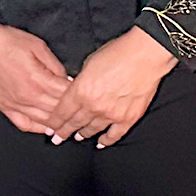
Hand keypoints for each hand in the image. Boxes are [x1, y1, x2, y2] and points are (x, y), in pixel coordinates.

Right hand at [0, 23, 70, 132]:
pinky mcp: (5, 107)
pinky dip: (38, 128)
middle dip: (71, 110)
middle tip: (80, 109)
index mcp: (37, 80)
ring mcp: (15, 104)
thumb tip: (66, 80)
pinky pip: (24, 124)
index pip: (65, 95)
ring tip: (69, 121)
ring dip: (58, 123)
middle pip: (57, 111)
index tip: (84, 93)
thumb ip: (55, 66)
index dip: (77, 95)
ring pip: (44, 121)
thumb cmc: (7, 41)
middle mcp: (27, 96)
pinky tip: (46, 127)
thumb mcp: (39, 47)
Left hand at [46, 27, 177, 147]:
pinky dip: (106, 140)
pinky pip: (114, 135)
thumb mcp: (89, 63)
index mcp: (80, 91)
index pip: (62, 112)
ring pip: (92, 130)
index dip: (54, 122)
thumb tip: (78, 89)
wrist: (145, 55)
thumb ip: (81, 81)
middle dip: (64, 132)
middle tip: (59, 138)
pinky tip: (101, 142)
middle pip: (74, 124)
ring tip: (79, 136)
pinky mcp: (128, 118)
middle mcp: (93, 106)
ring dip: (84, 134)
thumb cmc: (118, 53)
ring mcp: (111, 114)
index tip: (51, 128)